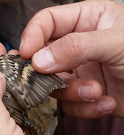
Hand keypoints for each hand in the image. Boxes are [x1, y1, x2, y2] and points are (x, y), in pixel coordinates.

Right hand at [20, 0, 123, 117]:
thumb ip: (76, 46)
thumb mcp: (117, 41)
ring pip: (55, 83)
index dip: (32, 35)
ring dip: (73, 92)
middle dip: (49, 72)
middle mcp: (77, 46)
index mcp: (85, 21)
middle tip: (53, 80)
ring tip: (96, 91)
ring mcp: (78, 71)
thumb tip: (39, 60)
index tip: (25, 54)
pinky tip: (106, 102)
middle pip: (44, 56)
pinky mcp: (82, 93)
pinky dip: (84, 107)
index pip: (47, 22)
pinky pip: (69, 103)